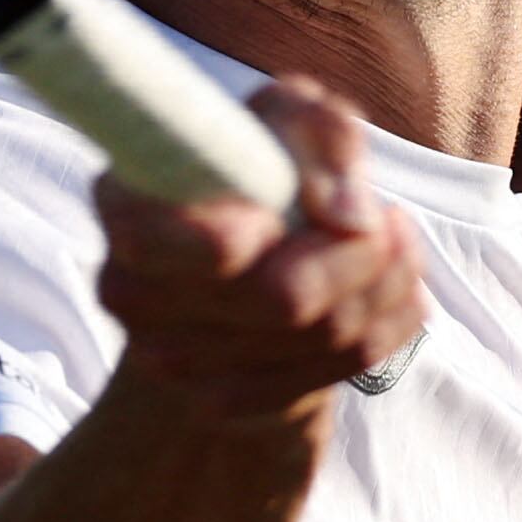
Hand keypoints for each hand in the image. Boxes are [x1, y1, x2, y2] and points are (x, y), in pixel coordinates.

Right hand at [91, 77, 425, 424]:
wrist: (242, 266)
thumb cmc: (259, 172)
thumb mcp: (286, 118)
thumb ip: (319, 133)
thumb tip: (350, 216)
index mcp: (127, 208)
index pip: (180, 244)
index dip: (244, 236)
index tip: (280, 214)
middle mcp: (132, 292)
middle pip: (282, 298)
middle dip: (359, 253)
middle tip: (383, 217)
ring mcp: (175, 361)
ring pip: (328, 332)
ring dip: (389, 280)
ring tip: (394, 239)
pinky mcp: (228, 403)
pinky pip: (348, 364)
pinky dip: (392, 319)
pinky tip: (394, 288)